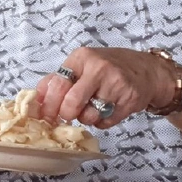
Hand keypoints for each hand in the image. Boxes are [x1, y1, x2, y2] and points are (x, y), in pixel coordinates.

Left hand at [36, 47, 176, 129]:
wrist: (147, 70)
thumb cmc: (109, 68)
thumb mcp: (82, 64)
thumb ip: (58, 79)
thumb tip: (34, 100)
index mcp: (81, 58)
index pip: (57, 85)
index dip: (48, 105)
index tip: (45, 116)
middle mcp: (99, 68)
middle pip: (71, 104)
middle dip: (66, 115)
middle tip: (69, 114)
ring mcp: (116, 84)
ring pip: (89, 117)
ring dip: (86, 118)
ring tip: (93, 107)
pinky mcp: (129, 100)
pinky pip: (105, 123)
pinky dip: (102, 122)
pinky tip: (108, 109)